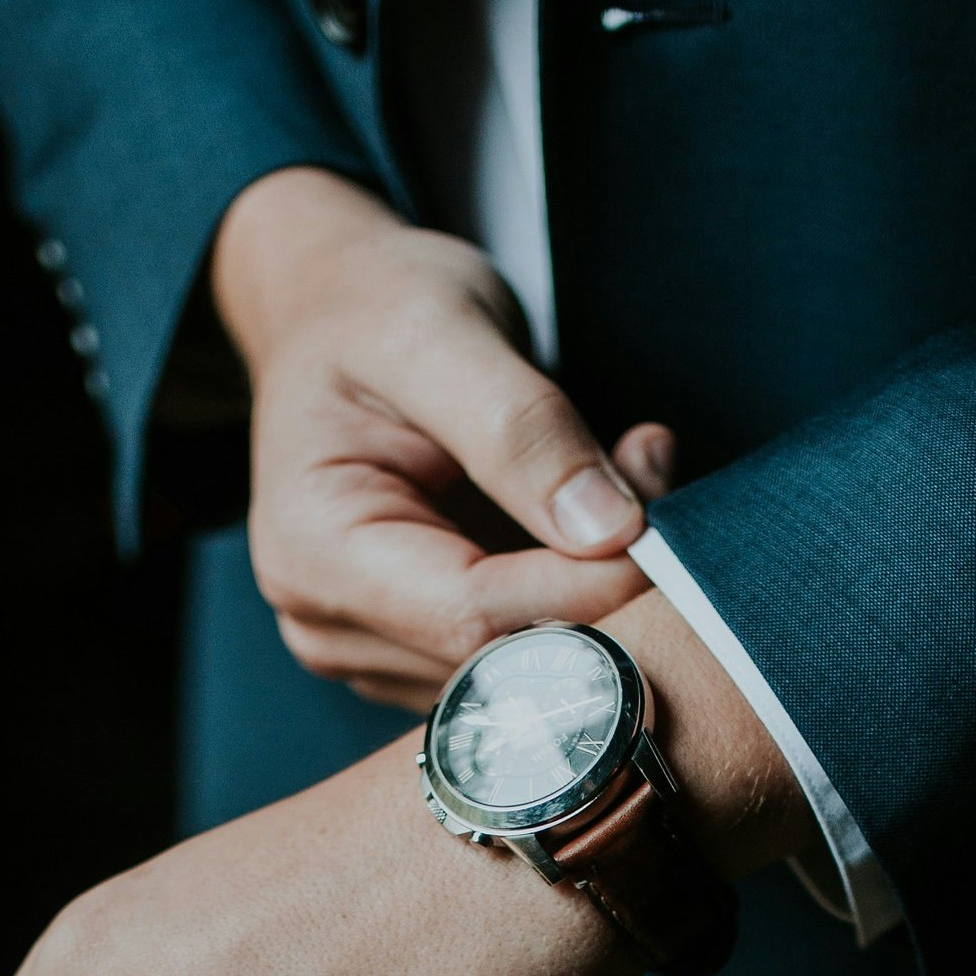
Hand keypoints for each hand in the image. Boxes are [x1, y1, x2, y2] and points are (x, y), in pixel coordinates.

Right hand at [215, 167, 676, 710]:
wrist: (335, 308)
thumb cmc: (374, 308)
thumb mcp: (441, 334)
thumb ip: (521, 432)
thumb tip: (610, 530)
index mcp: (313, 553)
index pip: (474, 617)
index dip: (585, 588)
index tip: (662, 526)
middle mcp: (331, 623)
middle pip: (505, 659)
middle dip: (601, 586)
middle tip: (651, 472)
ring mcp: (376, 647)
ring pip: (530, 666)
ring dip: (601, 588)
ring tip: (620, 471)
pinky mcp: (424, 644)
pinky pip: (528, 651)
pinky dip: (584, 593)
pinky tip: (593, 513)